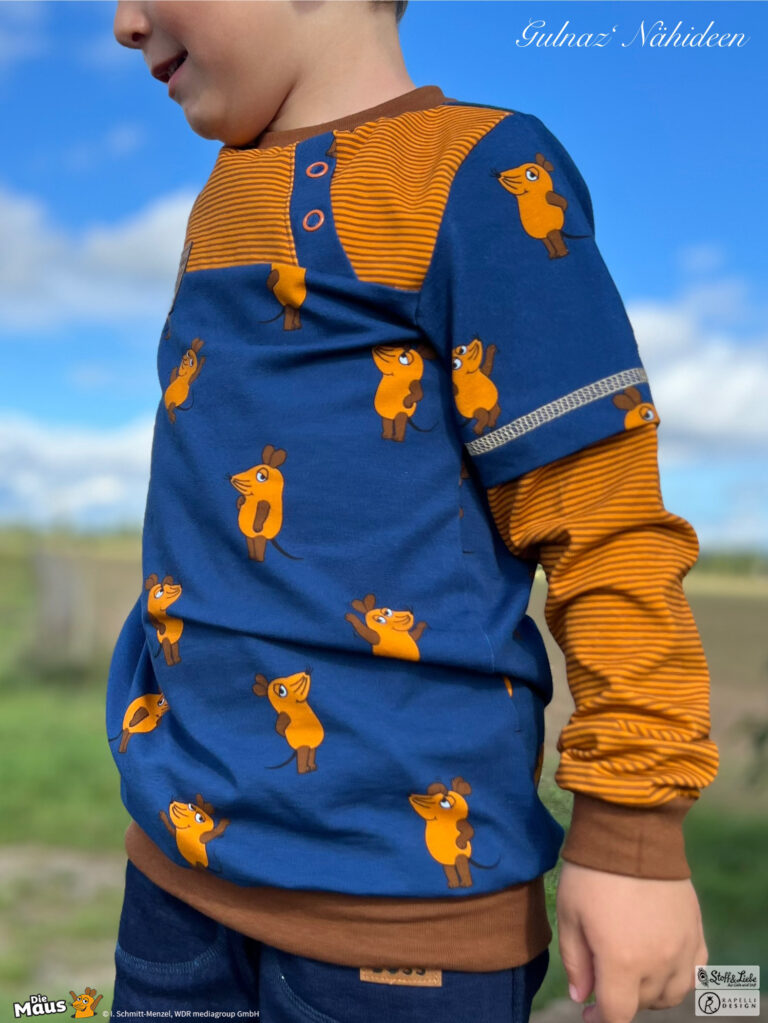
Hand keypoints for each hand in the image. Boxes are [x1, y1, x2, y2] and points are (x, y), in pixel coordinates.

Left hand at [556, 860, 707, 1022]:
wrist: (630, 832)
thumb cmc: (592, 872)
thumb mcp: (570, 915)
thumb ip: (576, 962)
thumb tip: (582, 998)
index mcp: (622, 961)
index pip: (616, 1014)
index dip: (600, 1020)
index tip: (589, 1013)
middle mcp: (658, 961)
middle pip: (642, 1003)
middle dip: (620, 997)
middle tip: (603, 977)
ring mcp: (682, 947)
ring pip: (672, 994)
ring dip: (651, 992)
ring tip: (632, 973)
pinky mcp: (695, 930)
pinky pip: (695, 971)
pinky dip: (678, 976)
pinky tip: (661, 963)